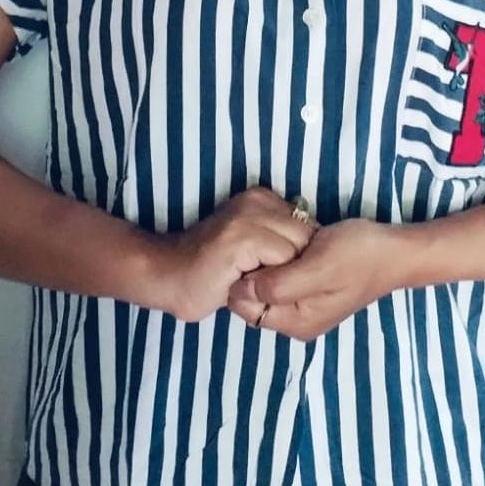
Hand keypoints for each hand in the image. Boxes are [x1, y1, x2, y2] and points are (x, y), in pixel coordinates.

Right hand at [157, 185, 319, 322]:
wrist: (167, 276)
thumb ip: (277, 239)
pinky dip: (274, 282)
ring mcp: (248, 217)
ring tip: (258, 285)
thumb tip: (317, 251)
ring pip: (298, 250)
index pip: (309, 227)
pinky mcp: (242, 239)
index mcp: (261, 198)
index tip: (281, 275)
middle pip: (308, 237)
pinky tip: (248, 286)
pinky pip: (283, 263)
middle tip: (270, 284)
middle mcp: (257, 200)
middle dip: (299, 266)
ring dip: (286, 275)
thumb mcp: (251, 245)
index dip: (302, 257)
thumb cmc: (212, 269)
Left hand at [226, 217, 399, 340]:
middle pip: (253, 298)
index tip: (249, 249)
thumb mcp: (317, 267)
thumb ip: (279, 283)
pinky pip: (280, 278)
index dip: (242, 278)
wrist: (394, 249)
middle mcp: (296, 321)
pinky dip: (277, 261)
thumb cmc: (358, 255)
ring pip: (265, 286)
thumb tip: (242, 286)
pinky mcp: (310, 288)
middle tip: (261, 239)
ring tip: (274, 238)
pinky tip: (287, 243)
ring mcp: (304, 306)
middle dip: (252, 270)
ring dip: (265, 263)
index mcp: (296, 322)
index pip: (247, 307)